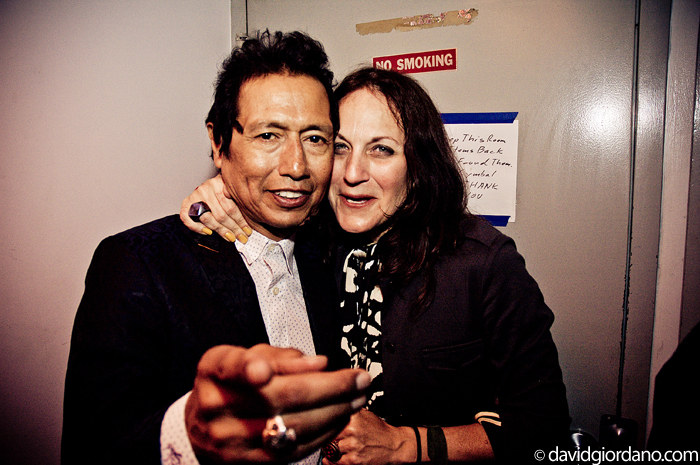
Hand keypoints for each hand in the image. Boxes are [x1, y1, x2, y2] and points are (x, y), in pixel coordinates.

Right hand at [180, 174, 251, 242]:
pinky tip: (208, 232)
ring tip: (230, 237)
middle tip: (241, 237)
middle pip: (221, 215)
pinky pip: (187, 218)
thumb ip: (240, 198)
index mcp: (219, 183)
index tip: (248, 231)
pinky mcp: (186, 202)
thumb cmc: (224, 188)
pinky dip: (197, 228)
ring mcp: (195, 195)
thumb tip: (253, 216)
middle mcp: (206, 188)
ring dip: (220, 231)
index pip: (231, 208)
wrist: (211, 181)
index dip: (241, 222)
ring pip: (208, 219)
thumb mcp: (233, 188)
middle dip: (233, 229)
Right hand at [186, 344, 370, 462]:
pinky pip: (294, 450)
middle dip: (328, 387)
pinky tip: (340, 417)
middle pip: (277, 398)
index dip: (247, 368)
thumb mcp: (243, 357)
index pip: (231, 367)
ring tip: (357, 397)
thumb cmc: (228, 385)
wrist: (201, 427)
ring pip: (291, 426)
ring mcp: (231, 440)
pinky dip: (324, 433)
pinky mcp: (250, 463)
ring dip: (335, 411)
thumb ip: (279, 356)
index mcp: (214, 371)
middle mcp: (216, 407)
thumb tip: (318, 363)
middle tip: (358, 379)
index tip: (264, 369)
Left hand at [322, 409, 414, 464]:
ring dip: (330, 450)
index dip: (323, 422)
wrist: (394, 446)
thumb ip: (348, 410)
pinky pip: (335, 462)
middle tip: (328, 438)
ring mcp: (353, 445)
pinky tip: (333, 458)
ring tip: (333, 448)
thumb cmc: (379, 431)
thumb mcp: (365, 414)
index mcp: (353, 416)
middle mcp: (352, 429)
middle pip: (327, 434)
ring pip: (330, 449)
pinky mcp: (354, 460)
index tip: (321, 424)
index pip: (329, 417)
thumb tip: (332, 407)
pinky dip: (332, 462)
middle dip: (327, 437)